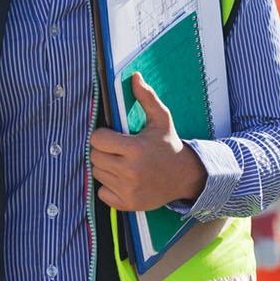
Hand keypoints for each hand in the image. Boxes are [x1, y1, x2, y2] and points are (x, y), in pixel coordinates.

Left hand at [89, 74, 205, 210]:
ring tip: (122, 163)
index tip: (113, 135)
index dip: (103, 135)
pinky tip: (123, 179)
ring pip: (97, 173)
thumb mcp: (161, 119)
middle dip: (102, 150)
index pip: (97, 139)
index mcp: (136, 149)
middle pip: (94, 157)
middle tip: (117, 149)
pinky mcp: (127, 204)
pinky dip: (108, 187)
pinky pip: (102, 192)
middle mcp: (130, 171)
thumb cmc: (169, 145)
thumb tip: (135, 76)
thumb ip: (146, 97)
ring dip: (105, 167)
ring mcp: (128, 190)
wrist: (185, 177)